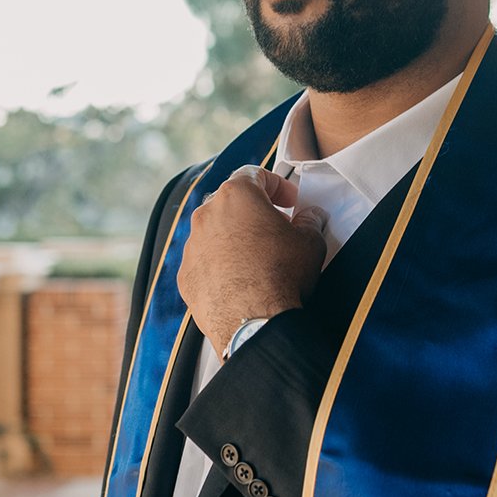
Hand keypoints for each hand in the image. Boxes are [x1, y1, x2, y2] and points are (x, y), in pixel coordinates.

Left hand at [177, 166, 325, 353]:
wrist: (255, 322)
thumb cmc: (281, 277)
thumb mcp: (310, 241)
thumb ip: (309, 222)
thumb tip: (310, 218)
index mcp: (237, 196)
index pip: (255, 174)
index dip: (277, 185)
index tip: (289, 201)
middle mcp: (207, 215)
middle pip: (231, 202)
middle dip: (254, 211)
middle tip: (276, 227)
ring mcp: (193, 245)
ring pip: (215, 231)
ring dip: (235, 238)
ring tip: (259, 258)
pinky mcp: (186, 275)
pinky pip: (204, 261)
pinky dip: (220, 264)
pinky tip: (241, 280)